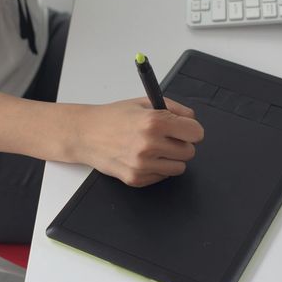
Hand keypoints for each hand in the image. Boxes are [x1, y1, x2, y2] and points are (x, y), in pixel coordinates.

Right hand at [73, 97, 203, 186]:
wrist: (85, 134)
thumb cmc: (114, 116)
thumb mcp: (144, 102)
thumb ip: (174, 109)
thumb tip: (192, 120)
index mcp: (154, 122)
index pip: (195, 133)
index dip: (191, 130)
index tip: (186, 130)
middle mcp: (149, 144)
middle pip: (189, 152)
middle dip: (181, 144)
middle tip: (166, 138)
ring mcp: (142, 164)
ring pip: (179, 167)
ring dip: (171, 158)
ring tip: (154, 148)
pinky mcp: (135, 179)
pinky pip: (162, 177)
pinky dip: (157, 169)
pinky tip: (142, 157)